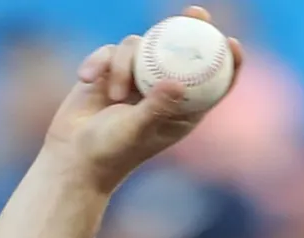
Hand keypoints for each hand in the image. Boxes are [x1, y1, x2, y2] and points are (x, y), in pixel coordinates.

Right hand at [45, 6, 245, 194]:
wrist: (72, 157)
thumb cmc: (110, 152)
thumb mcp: (135, 130)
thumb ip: (155, 107)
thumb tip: (177, 83)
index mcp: (181, 111)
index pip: (213, 84)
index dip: (228, 61)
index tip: (230, 42)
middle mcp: (162, 92)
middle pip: (183, 52)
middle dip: (191, 28)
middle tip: (196, 12)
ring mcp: (137, 80)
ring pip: (140, 48)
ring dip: (124, 65)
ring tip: (115, 96)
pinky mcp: (111, 71)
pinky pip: (110, 51)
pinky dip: (99, 62)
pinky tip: (86, 79)